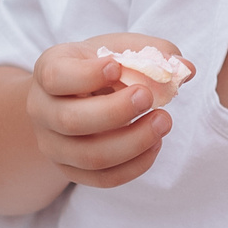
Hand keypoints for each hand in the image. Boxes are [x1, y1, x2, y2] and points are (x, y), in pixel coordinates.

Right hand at [26, 36, 190, 190]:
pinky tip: (155, 144)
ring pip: (89, 156)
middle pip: (71, 121)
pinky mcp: (70, 170)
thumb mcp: (118, 49)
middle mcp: (42, 110)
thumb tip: (185, 68)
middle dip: (116, 112)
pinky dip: (134, 165)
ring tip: (163, 122)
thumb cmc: (98, 67)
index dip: (85, 76)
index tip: (116, 67)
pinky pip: (102, 179)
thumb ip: (152, 52)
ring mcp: (53, 144)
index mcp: (49, 70)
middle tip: (150, 98)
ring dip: (133, 142)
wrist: (71, 97)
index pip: (56, 77)